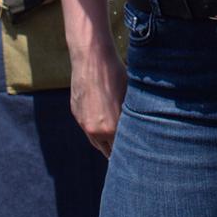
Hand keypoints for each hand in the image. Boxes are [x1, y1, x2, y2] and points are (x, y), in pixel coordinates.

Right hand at [69, 42, 126, 156]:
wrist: (92, 59)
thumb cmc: (116, 75)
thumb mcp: (129, 97)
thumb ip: (132, 118)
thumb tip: (139, 129)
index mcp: (112, 128)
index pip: (121, 150)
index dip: (130, 153)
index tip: (137, 157)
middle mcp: (95, 130)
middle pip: (107, 151)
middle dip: (116, 153)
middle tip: (127, 156)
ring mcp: (83, 122)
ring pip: (95, 142)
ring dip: (105, 144)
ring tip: (116, 145)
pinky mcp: (76, 113)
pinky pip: (87, 128)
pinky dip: (95, 130)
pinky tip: (104, 125)